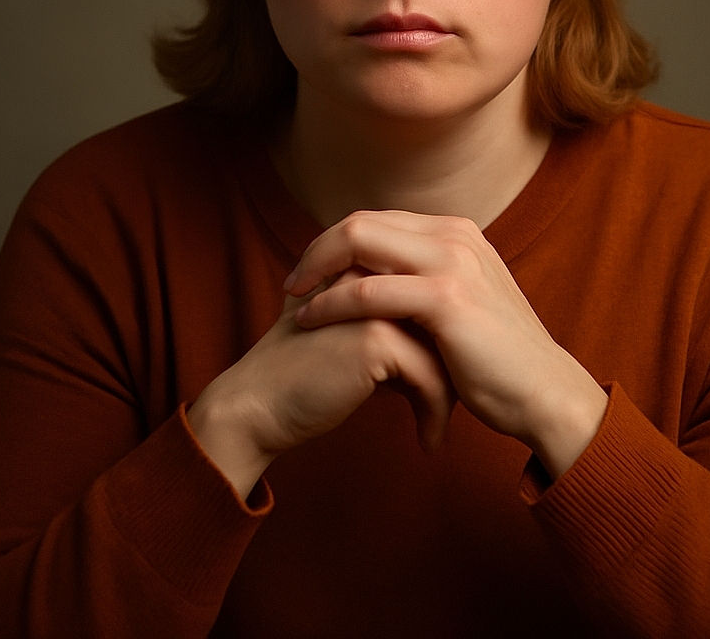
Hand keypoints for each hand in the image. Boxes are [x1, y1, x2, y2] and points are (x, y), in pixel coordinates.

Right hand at [188, 273, 455, 498]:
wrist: (255, 407)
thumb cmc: (302, 380)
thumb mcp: (350, 339)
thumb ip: (389, 325)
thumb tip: (444, 344)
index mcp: (362, 268)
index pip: (427, 300)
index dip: (443, 345)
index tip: (445, 386)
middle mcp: (370, 276)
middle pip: (441, 320)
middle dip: (453, 367)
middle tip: (452, 408)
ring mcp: (374, 304)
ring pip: (443, 347)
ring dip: (449, 394)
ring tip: (439, 425)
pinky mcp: (375, 337)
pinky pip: (430, 375)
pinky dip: (435, 412)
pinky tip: (429, 441)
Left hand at [287, 210, 607, 476]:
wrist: (543, 392)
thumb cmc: (498, 358)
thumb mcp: (463, 302)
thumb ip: (427, 280)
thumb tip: (376, 278)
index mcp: (456, 232)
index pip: (377, 220)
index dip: (335, 243)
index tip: (310, 273)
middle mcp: (453, 235)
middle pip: (361, 222)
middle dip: (317, 250)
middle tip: (291, 283)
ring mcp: (451, 262)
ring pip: (358, 243)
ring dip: (316, 272)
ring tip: (293, 302)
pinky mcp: (446, 299)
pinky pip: (368, 291)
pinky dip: (331, 304)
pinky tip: (310, 322)